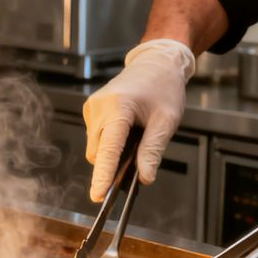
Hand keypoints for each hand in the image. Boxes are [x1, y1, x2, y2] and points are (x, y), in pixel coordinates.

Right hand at [83, 39, 195, 201]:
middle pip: (99, 153)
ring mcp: (92, 108)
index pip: (108, 149)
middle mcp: (98, 107)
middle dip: (113, 165)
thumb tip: (144, 178)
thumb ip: (153, 151)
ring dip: (113, 153)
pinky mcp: (91, 110)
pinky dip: (110, 143)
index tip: (98, 195)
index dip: (103, 175)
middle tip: (138, 163)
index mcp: (117, 107)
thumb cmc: (164, 87)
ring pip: (96, 148)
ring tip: (136, 138)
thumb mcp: (166, 121)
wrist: (156, 62)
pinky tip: (127, 132)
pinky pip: (97, 138)